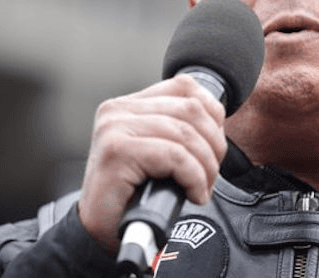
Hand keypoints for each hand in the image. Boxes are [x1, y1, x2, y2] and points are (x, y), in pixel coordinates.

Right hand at [77, 74, 226, 252]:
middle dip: (214, 144)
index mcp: (128, 105)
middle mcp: (118, 110)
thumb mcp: (159, 151)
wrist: (101, 232)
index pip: (185, 86)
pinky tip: (193, 194)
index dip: (212, 114)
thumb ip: (178, 128)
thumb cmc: (133, 195)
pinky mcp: (118, 152)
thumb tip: (217, 120)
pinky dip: (194, 177)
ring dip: (206, 166)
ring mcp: (115, 129)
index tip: (214, 145)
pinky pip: (175, 156)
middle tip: (211, 174)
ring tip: (201, 188)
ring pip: (186, 134)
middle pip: (191, 110)